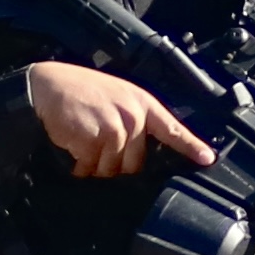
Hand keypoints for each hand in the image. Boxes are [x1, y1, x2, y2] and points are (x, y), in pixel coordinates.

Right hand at [24, 62, 209, 179]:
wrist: (47, 86)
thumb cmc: (78, 90)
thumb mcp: (115, 96)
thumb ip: (133, 117)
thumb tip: (138, 150)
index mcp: (142, 103)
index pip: (172, 129)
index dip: (191, 146)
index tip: (207, 159)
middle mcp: (133, 116)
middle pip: (136, 163)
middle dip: (116, 163)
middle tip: (97, 146)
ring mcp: (116, 128)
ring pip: (112, 169)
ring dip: (95, 165)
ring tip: (82, 141)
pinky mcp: (96, 140)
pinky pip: (92, 168)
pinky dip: (80, 165)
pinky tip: (72, 145)